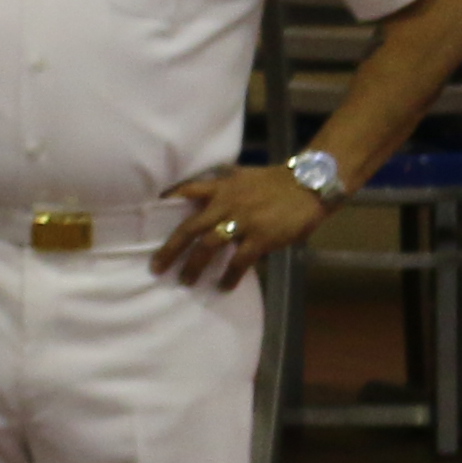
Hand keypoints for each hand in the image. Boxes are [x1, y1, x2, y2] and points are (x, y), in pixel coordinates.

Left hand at [154, 161, 328, 289]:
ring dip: (195, 265)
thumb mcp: (243, 176)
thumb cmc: (276, 181)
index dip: (169, 200)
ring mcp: (243, 221)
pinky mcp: (261, 237)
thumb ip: (222, 185)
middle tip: (157, 267)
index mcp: (221, 187)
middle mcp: (226, 204)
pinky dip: (230, 275)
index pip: (187, 191)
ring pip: (209, 246)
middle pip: (191, 228)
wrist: (309, 184)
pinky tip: (223, 286)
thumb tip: (202, 196)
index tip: (152, 211)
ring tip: (186, 281)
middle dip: (172, 249)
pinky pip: (239, 260)